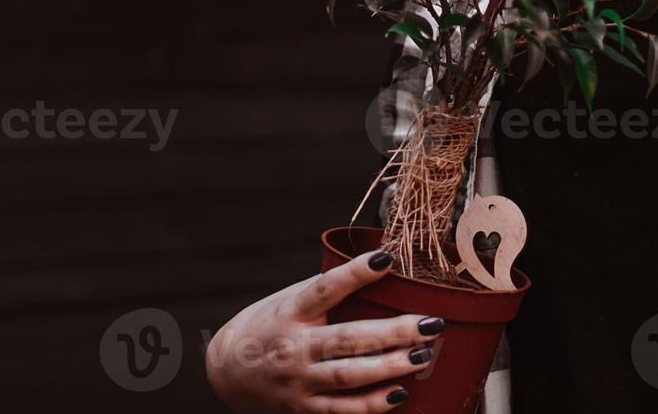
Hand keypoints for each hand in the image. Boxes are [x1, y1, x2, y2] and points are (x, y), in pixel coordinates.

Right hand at [205, 249, 443, 412]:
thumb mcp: (287, 299)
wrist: (226, 373)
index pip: (325, 288)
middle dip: (393, 332)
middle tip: (430, 324)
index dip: (356, 273)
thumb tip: (373, 267)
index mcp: (290, 312)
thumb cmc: (267, 326)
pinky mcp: (304, 408)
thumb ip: (323, 289)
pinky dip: (373, 404)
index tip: (387, 258)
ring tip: (423, 355)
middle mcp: (294, 347)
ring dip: (390, 366)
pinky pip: (343, 409)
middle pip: (347, 338)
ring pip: (349, 375)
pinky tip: (401, 393)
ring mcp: (299, 381)